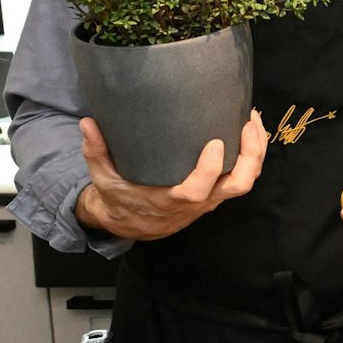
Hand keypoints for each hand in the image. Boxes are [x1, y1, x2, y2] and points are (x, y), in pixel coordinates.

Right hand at [74, 111, 266, 239]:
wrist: (131, 222)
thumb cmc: (119, 196)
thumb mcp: (102, 176)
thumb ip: (96, 151)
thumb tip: (87, 123)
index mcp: (170, 200)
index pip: (197, 190)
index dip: (210, 169)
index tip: (215, 142)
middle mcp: (197, 202)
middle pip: (237, 186)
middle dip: (249, 156)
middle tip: (247, 124)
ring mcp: (211, 198)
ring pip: (245, 181)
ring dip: (256, 153)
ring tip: (253, 121)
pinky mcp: (216, 192)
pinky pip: (242, 177)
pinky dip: (251, 156)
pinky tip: (250, 130)